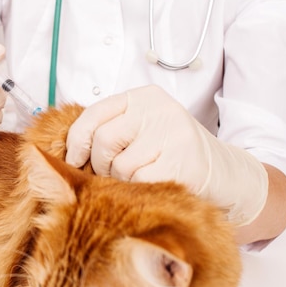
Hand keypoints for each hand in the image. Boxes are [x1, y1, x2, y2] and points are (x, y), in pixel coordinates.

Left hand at [65, 85, 268, 224]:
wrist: (221, 172)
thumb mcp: (140, 129)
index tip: (75, 159)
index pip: (94, 113)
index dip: (77, 139)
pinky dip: (139, 189)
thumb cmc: (169, 152)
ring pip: (119, 166)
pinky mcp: (181, 162)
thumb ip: (109, 129)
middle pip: (103, 140)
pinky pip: (138, 182)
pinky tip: (153, 184)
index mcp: (143, 97)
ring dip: (121, 180)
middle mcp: (158, 109)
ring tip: (140, 177)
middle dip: (100, 164)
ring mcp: (172, 134)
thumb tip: (64, 152)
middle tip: (112, 173)